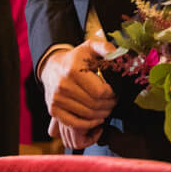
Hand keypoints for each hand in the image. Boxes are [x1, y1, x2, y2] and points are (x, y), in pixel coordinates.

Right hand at [41, 35, 116, 149]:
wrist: (51, 66)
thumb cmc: (75, 58)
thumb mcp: (90, 46)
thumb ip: (105, 47)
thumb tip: (119, 54)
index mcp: (73, 70)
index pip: (100, 91)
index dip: (112, 94)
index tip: (116, 91)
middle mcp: (62, 86)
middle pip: (94, 104)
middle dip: (109, 105)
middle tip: (115, 101)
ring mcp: (56, 99)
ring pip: (87, 115)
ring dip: (102, 114)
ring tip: (108, 108)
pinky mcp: (53, 110)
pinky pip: (74, 123)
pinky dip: (88, 124)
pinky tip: (97, 119)